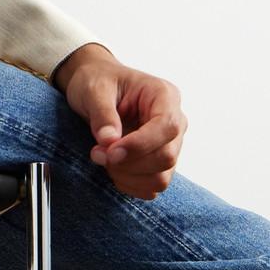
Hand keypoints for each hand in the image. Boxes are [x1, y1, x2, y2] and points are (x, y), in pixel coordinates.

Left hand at [53, 44, 187, 199]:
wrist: (97, 90)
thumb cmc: (99, 82)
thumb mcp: (94, 90)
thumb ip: (103, 115)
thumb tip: (110, 142)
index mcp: (165, 96)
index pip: (167, 128)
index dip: (139, 146)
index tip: (110, 152)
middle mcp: (174, 122)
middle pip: (166, 157)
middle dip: (129, 163)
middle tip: (97, 153)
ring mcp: (169, 145)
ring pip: (161, 178)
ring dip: (127, 177)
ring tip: (103, 160)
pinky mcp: (159, 164)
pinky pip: (151, 187)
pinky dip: (129, 185)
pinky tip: (112, 170)